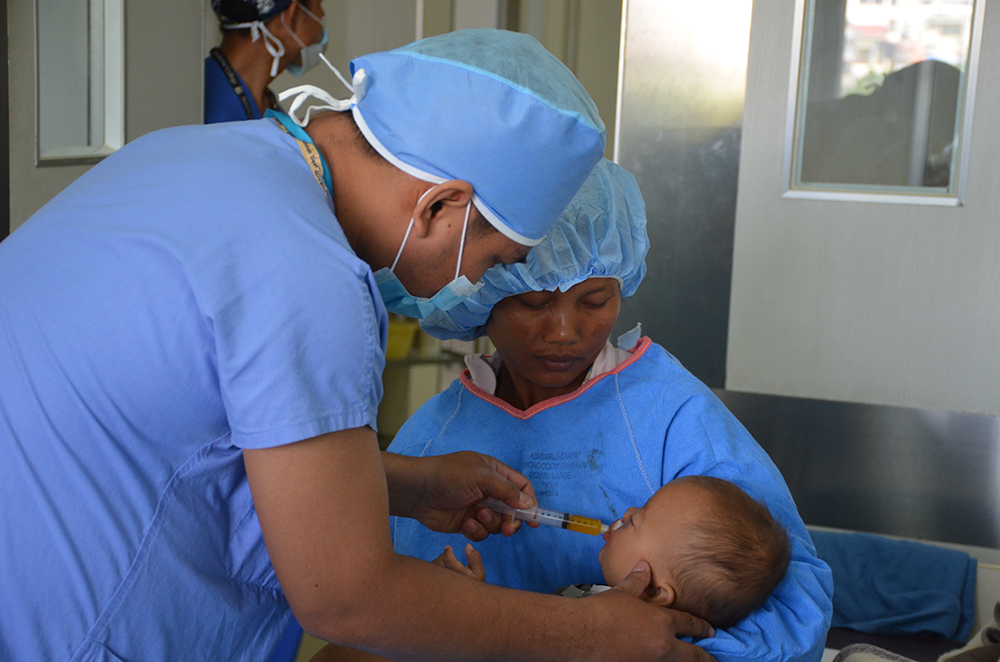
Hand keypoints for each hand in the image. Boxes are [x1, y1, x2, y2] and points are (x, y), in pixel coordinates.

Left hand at [384, 450, 536, 541]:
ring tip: (476, 516)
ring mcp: (477, 507)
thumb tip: (529, 504)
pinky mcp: (467, 523)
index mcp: (494, 472)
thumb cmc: (448, 476)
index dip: (530, 502)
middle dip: (511, 520)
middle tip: (507, 528)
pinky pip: (482, 533)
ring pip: (498, 524)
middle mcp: (488, 490)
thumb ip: (507, 490)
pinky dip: (476, 530)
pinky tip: (465, 523)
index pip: (521, 486)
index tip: (535, 520)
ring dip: (490, 523)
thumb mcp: (481, 477)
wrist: (417, 491)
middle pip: (513, 509)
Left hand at [432, 544, 485, 580]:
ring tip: (447, 564)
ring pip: (435, 565)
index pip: (450, 562)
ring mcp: (441, 583)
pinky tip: (442, 569)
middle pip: (441, 562)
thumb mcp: (479, 571)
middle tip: (449, 556)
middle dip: (444, 556)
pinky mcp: (435, 584)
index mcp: (461, 576)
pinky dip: (435, 566)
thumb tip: (467, 545)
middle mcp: (449, 581)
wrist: (466, 599)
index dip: (448, 552)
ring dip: (440, 561)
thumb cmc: (473, 583)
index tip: (448, 547)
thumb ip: (475, 557)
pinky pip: (431, 570)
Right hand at [588, 561, 716, 661]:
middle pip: (695, 656)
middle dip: (707, 658)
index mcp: (662, 622)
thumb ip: (638, 581)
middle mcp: (663, 645)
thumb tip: (644, 567)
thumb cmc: (601, 611)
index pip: (691, 624)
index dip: (703, 628)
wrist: (582, 633)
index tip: (711, 631)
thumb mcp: (623, 592)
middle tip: (714, 660)